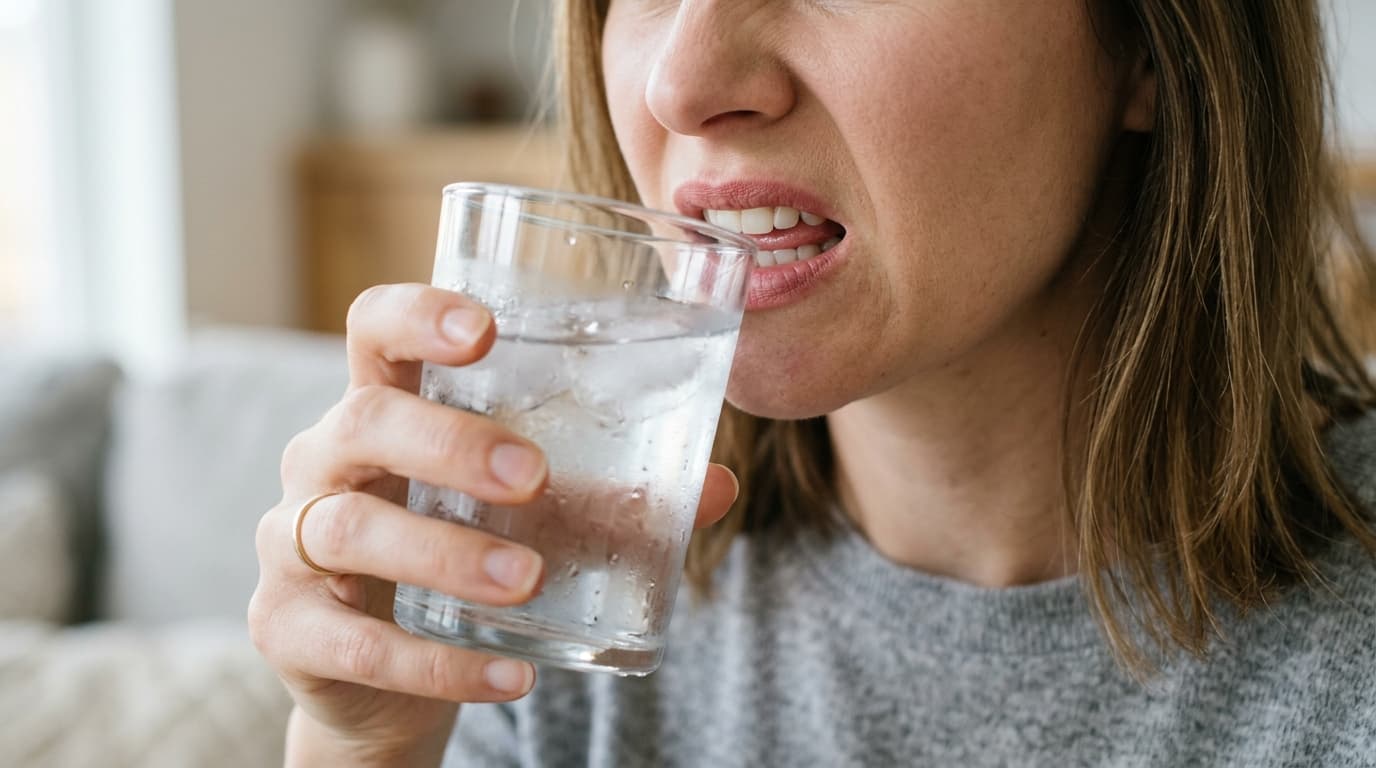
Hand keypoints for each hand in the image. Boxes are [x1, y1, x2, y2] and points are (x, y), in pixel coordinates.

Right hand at [248, 283, 738, 764]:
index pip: (372, 331)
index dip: (415, 316)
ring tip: (528, 580)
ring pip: (348, 529)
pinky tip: (510, 675)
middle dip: (448, 443)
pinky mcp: (288, 629)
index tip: (485, 329)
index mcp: (383, 411)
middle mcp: (324, 463)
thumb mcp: (528, 516)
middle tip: (532, 476)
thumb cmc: (458, 556)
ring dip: (445, 554)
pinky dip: (436, 662)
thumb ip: (611, 494)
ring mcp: (292, 545)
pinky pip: (353, 642)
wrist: (384, 677)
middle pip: (361, 422)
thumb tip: (719, 485)